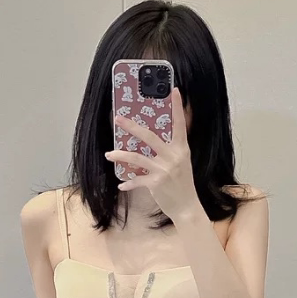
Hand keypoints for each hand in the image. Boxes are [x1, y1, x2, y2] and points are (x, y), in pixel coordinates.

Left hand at [106, 87, 199, 221]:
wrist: (187, 207)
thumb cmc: (183, 184)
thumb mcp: (182, 163)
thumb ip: (171, 150)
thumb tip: (154, 139)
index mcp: (181, 149)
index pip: (180, 124)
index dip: (177, 107)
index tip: (174, 90)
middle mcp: (173, 156)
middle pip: (149, 137)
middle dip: (131, 127)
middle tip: (118, 118)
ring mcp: (164, 169)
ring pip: (137, 158)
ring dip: (120, 155)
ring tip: (109, 154)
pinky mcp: (156, 183)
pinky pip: (137, 179)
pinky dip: (128, 182)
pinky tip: (121, 184)